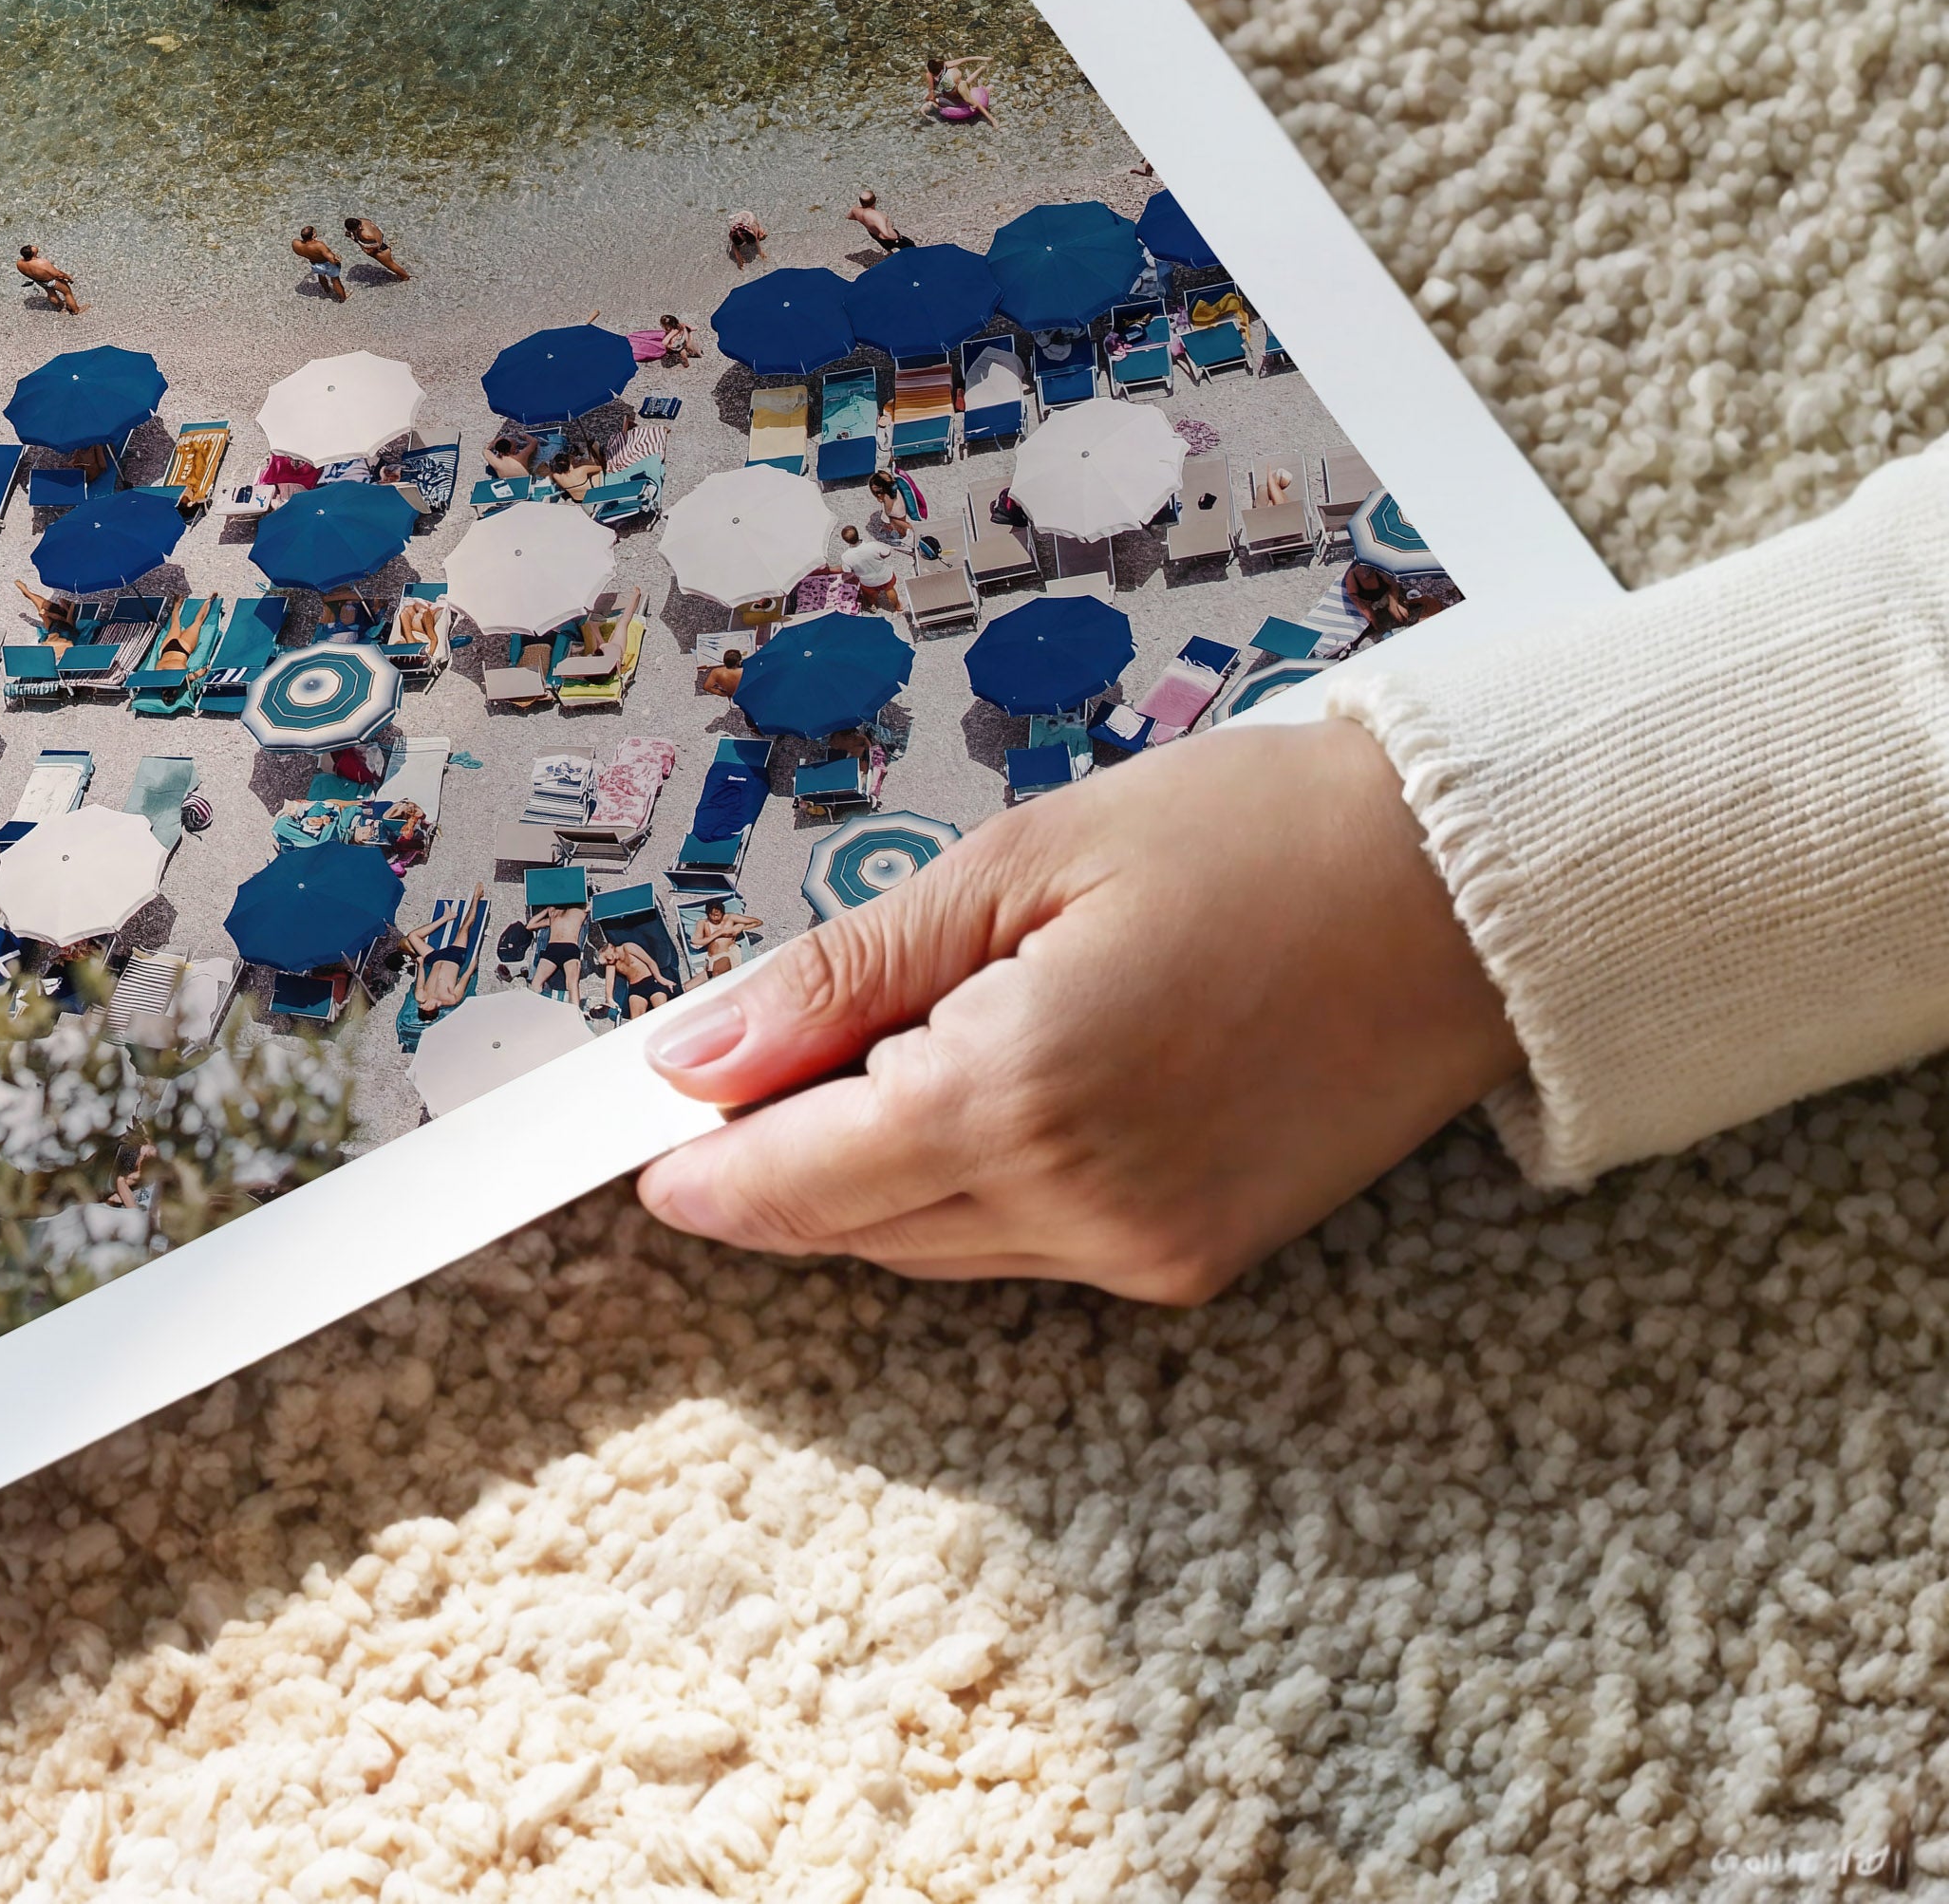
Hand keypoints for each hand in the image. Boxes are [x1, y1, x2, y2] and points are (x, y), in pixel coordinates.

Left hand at [634, 722, 1520, 1300]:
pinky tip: (958, 1088)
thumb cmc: (1249, 837)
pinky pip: (1023, 1246)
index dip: (706, 1166)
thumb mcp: (1014, 863)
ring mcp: (1150, 1252)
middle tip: (721, 1075)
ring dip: (865, 1174)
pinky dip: (961, 1183)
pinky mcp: (1199, 1261)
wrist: (1464, 895)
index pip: (801, 1178)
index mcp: (1023, 1098)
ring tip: (843, 1060)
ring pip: (934, 1245)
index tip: (635, 1143)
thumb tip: (696, 1053)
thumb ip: (844, 974)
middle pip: (857, 1224)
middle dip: (775, 1161)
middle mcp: (1084, 1208)